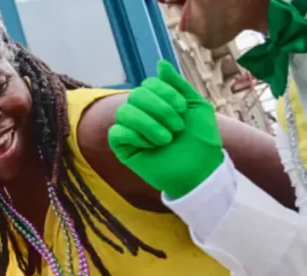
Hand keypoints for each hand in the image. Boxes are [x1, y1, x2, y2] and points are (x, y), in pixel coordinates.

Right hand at [108, 60, 223, 198]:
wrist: (200, 170)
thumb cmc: (201, 140)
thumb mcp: (196, 106)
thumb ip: (178, 85)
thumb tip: (160, 63)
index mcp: (157, 102)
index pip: (148, 84)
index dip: (165, 94)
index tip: (182, 111)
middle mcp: (141, 113)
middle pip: (135, 96)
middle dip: (159, 109)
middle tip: (176, 127)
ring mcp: (130, 130)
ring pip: (124, 113)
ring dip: (149, 124)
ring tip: (166, 139)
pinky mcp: (123, 148)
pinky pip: (117, 133)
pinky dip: (136, 136)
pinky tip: (151, 146)